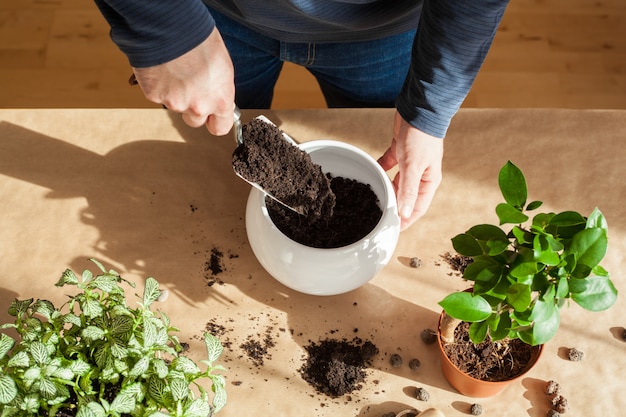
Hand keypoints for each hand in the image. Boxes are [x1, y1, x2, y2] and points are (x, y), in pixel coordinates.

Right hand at [131, 29, 234, 135]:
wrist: (170, 28)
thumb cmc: (199, 39)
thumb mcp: (221, 66)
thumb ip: (219, 88)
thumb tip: (217, 94)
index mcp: (220, 99)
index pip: (220, 128)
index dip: (215, 121)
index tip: (212, 117)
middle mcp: (198, 106)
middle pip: (195, 120)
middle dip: (193, 107)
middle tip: (190, 86)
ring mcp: (175, 103)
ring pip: (176, 106)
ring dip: (176, 94)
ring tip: (176, 70)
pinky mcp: (154, 96)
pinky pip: (158, 95)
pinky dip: (159, 85)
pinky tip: (163, 69)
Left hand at [378, 112, 443, 229]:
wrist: (420, 109)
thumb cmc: (422, 137)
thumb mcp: (414, 166)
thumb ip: (408, 191)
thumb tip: (405, 214)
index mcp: (429, 181)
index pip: (417, 208)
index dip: (406, 221)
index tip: (392, 231)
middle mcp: (421, 175)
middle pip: (406, 197)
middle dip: (394, 208)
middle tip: (378, 218)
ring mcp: (410, 163)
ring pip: (396, 183)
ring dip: (387, 190)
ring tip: (373, 200)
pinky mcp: (400, 151)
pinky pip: (389, 165)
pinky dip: (381, 169)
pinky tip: (372, 173)